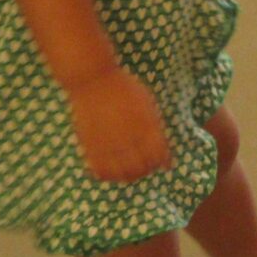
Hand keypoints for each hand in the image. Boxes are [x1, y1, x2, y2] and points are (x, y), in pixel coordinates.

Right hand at [66, 67, 172, 181]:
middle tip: (147, 167)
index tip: (164, 164)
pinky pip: (103, 172)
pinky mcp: (92, 148)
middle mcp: (130, 139)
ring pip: (124, 174)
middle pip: (144, 167)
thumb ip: (155, 124)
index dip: (163, 162)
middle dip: (148, 169)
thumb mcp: (147, 102)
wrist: (93, 80)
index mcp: (147, 126)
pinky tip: (113, 171)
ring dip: (131, 176)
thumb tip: (162, 146)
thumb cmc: (122, 87)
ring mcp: (110, 145)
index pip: (160, 155)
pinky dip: (110, 176)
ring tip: (131, 171)